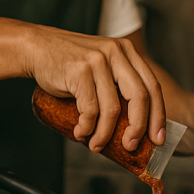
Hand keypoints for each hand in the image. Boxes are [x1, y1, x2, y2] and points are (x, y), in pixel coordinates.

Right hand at [27, 28, 163, 153]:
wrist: (35, 47)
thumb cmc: (67, 62)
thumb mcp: (100, 64)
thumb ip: (116, 83)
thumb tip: (132, 125)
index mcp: (126, 51)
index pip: (151, 86)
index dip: (158, 115)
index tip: (157, 138)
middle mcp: (116, 53)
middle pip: (139, 97)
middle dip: (138, 127)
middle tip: (130, 146)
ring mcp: (98, 61)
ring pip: (112, 108)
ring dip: (105, 134)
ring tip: (96, 146)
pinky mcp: (80, 71)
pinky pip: (90, 109)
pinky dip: (87, 127)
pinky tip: (81, 133)